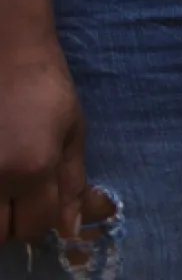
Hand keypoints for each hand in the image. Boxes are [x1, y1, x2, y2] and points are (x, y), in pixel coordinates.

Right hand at [0, 34, 105, 248]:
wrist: (6, 51)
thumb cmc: (46, 88)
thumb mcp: (72, 131)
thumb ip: (71, 183)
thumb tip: (71, 229)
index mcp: (33, 168)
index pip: (36, 226)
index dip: (43, 222)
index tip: (42, 206)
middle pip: (0, 234)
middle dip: (12, 224)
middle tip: (18, 199)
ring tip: (5, 184)